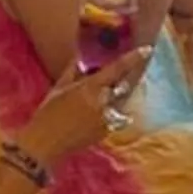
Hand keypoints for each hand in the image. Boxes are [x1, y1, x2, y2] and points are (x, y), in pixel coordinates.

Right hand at [23, 50, 149, 167]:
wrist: (45, 144)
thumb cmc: (48, 114)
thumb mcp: (59, 88)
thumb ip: (72, 71)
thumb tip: (80, 57)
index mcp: (90, 87)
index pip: (117, 69)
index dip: (133, 58)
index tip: (147, 49)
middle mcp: (103, 102)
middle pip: (124, 85)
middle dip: (126, 79)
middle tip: (126, 74)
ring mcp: (107, 118)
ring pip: (121, 102)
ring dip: (118, 96)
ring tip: (106, 96)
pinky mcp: (107, 131)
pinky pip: (116, 116)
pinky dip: (111, 111)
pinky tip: (97, 114)